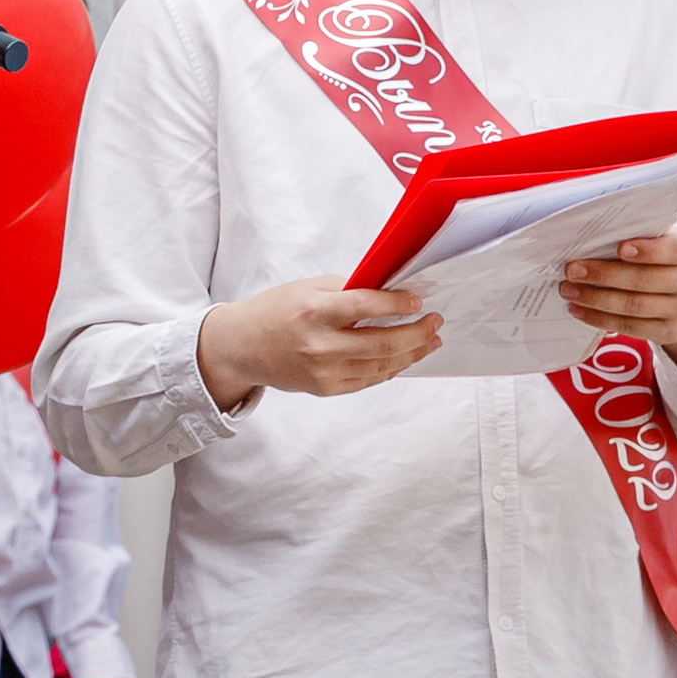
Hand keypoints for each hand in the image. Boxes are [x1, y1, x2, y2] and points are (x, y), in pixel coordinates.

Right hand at [196, 276, 440, 403]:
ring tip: (430, 341)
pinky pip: (368, 380)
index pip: (367, 306)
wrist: (241, 346)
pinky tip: (404, 358)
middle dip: (417, 333)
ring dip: (412, 353)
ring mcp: (323, 371)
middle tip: (435, 322)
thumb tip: (390, 292)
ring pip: (382, 365)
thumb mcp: (308, 288)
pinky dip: (391, 369)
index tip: (418, 301)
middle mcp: (320, 345)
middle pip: (383, 343)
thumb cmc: (275, 311)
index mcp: (314, 312)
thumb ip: (348, 290)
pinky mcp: (325, 388)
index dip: (398, 304)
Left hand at [561, 225, 676, 369]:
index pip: (673, 249)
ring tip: (569, 290)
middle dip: (604, 275)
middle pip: (645, 280)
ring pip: (633, 306)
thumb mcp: (664, 242)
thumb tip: (595, 238)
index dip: (647, 250)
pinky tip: (579, 310)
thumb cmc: (666, 262)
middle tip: (573, 270)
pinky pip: (630, 326)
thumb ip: (641, 237)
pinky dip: (599, 318)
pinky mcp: (669, 332)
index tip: (619, 249)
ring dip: (595, 298)